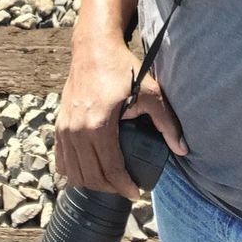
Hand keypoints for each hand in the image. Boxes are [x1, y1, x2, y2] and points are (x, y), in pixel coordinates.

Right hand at [54, 39, 188, 197]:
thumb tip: (183, 149)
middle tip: (125, 189)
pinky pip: (61, 160)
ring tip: (110, 183)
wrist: (93, 48)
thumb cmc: (122, 68)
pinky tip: (88, 172)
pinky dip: (73, 172)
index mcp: (98, 126)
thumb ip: (166, 122)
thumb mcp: (150, 92)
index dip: (124, 186)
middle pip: (91, 176)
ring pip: (74, 172)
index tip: (136, 192)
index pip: (110, 170)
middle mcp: (76, 130)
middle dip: (110, 189)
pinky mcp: (59, 124)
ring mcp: (65, 128)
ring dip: (92, 183)